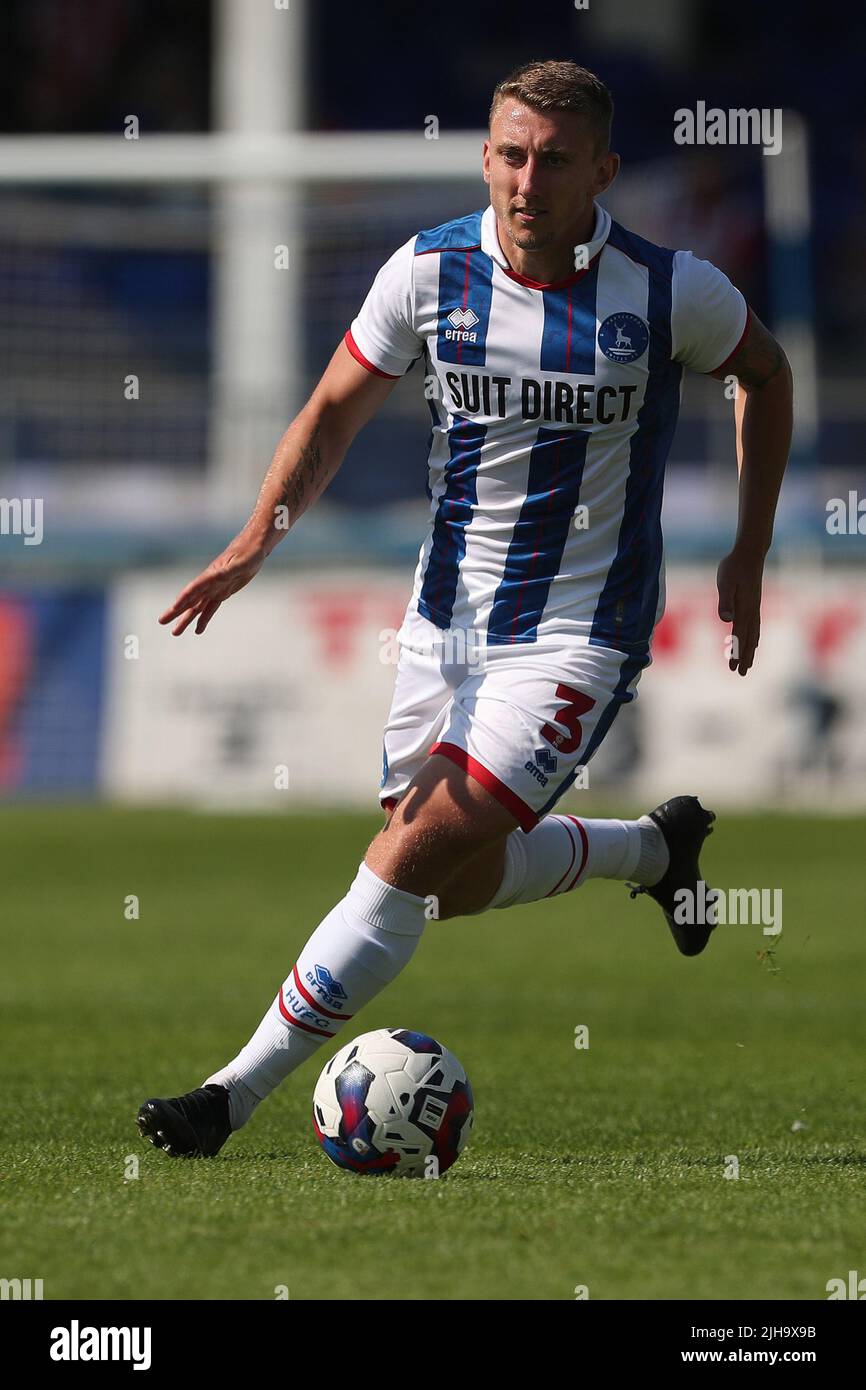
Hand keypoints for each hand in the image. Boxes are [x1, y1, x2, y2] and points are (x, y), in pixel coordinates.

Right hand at [159, 531, 266, 635]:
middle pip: (190, 600)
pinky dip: (204, 619)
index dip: (184, 598)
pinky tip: (198, 629)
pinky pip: (210, 608)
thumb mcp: (239, 563)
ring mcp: (214, 588)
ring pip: (197, 607)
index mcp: (211, 575)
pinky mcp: (222, 592)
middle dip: (176, 611)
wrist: (252, 548)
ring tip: (175, 632)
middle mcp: (209, 583)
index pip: (194, 588)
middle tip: (161, 621)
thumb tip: (216, 576)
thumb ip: (227, 571)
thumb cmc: (247, 553)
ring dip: (186, 619)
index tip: (174, 608)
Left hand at [716, 545, 764, 675]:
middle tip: (741, 673)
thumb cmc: (734, 566)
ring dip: (750, 650)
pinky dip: (754, 638)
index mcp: (743, 608)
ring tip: (748, 664)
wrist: (751, 553)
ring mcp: (755, 607)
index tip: (733, 667)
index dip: (736, 652)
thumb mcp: (725, 581)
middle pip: (748, 639)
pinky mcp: (754, 603)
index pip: (738, 635)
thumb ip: (725, 601)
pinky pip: (755, 626)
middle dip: (744, 657)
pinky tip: (754, 643)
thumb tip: (726, 619)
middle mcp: (751, 611)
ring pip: (753, 634)